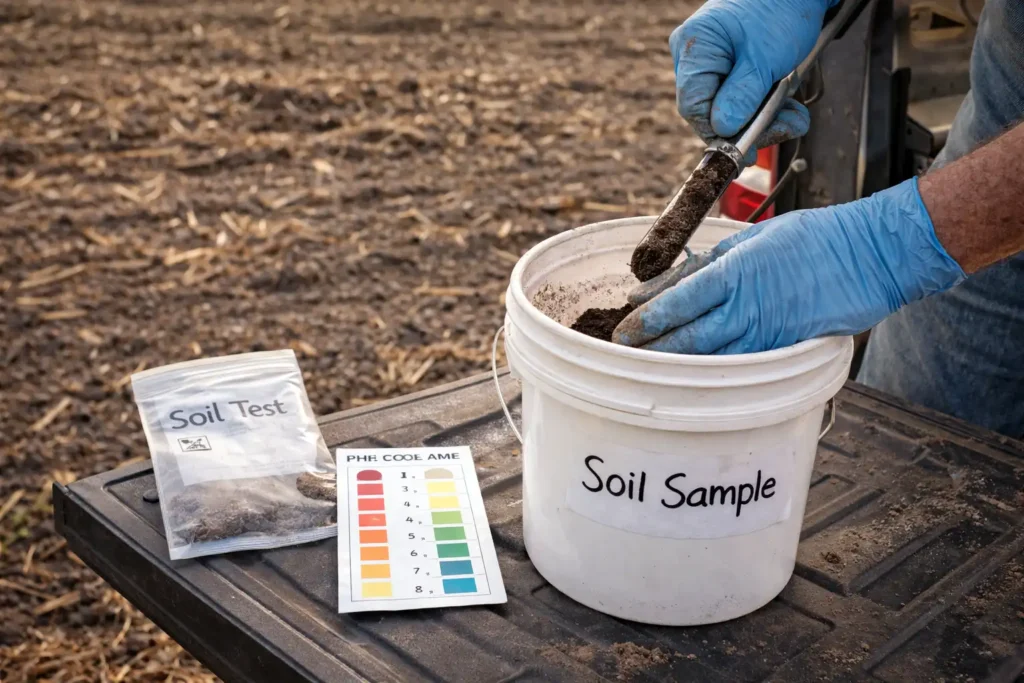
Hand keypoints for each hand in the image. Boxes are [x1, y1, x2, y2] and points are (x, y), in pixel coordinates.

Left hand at [612, 178, 966, 353]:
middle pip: (687, 338)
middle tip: (626, 359)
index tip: (622, 332)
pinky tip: (693, 375)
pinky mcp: (783, 347)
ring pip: (711, 359)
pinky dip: (713, 372)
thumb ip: (700, 268)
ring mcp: (766, 331)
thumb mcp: (747, 240)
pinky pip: (740, 365)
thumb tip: (655, 289)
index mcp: (732, 272)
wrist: (869, 256)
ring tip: (649, 371)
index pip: (676, 303)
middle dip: (652, 352)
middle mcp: (745, 306)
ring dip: (677, 367)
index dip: (645, 322)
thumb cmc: (810, 240)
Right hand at [671, 0, 836, 162]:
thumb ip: (743, 96)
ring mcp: (711, 63)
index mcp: (694, 47)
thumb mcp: (766, 58)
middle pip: (711, 111)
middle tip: (785, 128)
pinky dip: (765, 107)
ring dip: (764, 119)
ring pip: (729, 109)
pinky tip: (787, 108)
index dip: (718, 133)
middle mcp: (695, 56)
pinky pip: (740, 99)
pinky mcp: (729, 69)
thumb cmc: (782, 9)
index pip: (693, 106)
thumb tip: (722, 129)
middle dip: (750, 126)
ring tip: (794, 117)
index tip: (744, 150)